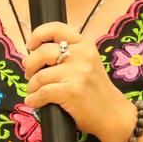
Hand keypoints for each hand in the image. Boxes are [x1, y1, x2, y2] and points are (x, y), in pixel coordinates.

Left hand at [22, 22, 134, 141]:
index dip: (38, 35)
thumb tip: (33, 56)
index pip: (56, 29)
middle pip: (42, 52)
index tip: (30, 46)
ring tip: (32, 91)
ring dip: (31, 86)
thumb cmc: (96, 89)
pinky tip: (34, 101)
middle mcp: (82, 55)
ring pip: (40, 75)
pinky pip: (42, 92)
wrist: (113, 112)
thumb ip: (68, 54)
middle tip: (29, 74)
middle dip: (29, 65)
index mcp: (85, 45)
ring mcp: (77, 73)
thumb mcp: (88, 63)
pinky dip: (34, 98)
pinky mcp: (71, 91)